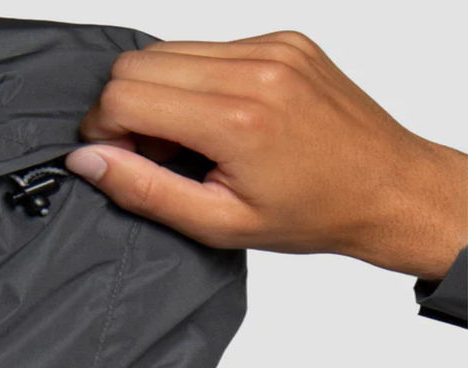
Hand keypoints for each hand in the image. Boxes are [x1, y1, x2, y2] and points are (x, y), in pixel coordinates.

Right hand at [65, 31, 467, 280]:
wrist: (384, 186)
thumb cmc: (311, 213)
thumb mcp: (218, 223)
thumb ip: (145, 190)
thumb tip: (89, 160)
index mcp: (238, 119)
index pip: (125, 94)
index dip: (104, 131)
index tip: (118, 160)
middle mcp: (254, 69)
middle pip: (137, 63)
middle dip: (125, 110)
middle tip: (153, 154)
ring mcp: (271, 46)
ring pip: (167, 50)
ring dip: (157, 94)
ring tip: (187, 141)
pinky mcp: (282, 38)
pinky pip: (207, 47)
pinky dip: (193, 83)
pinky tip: (215, 121)